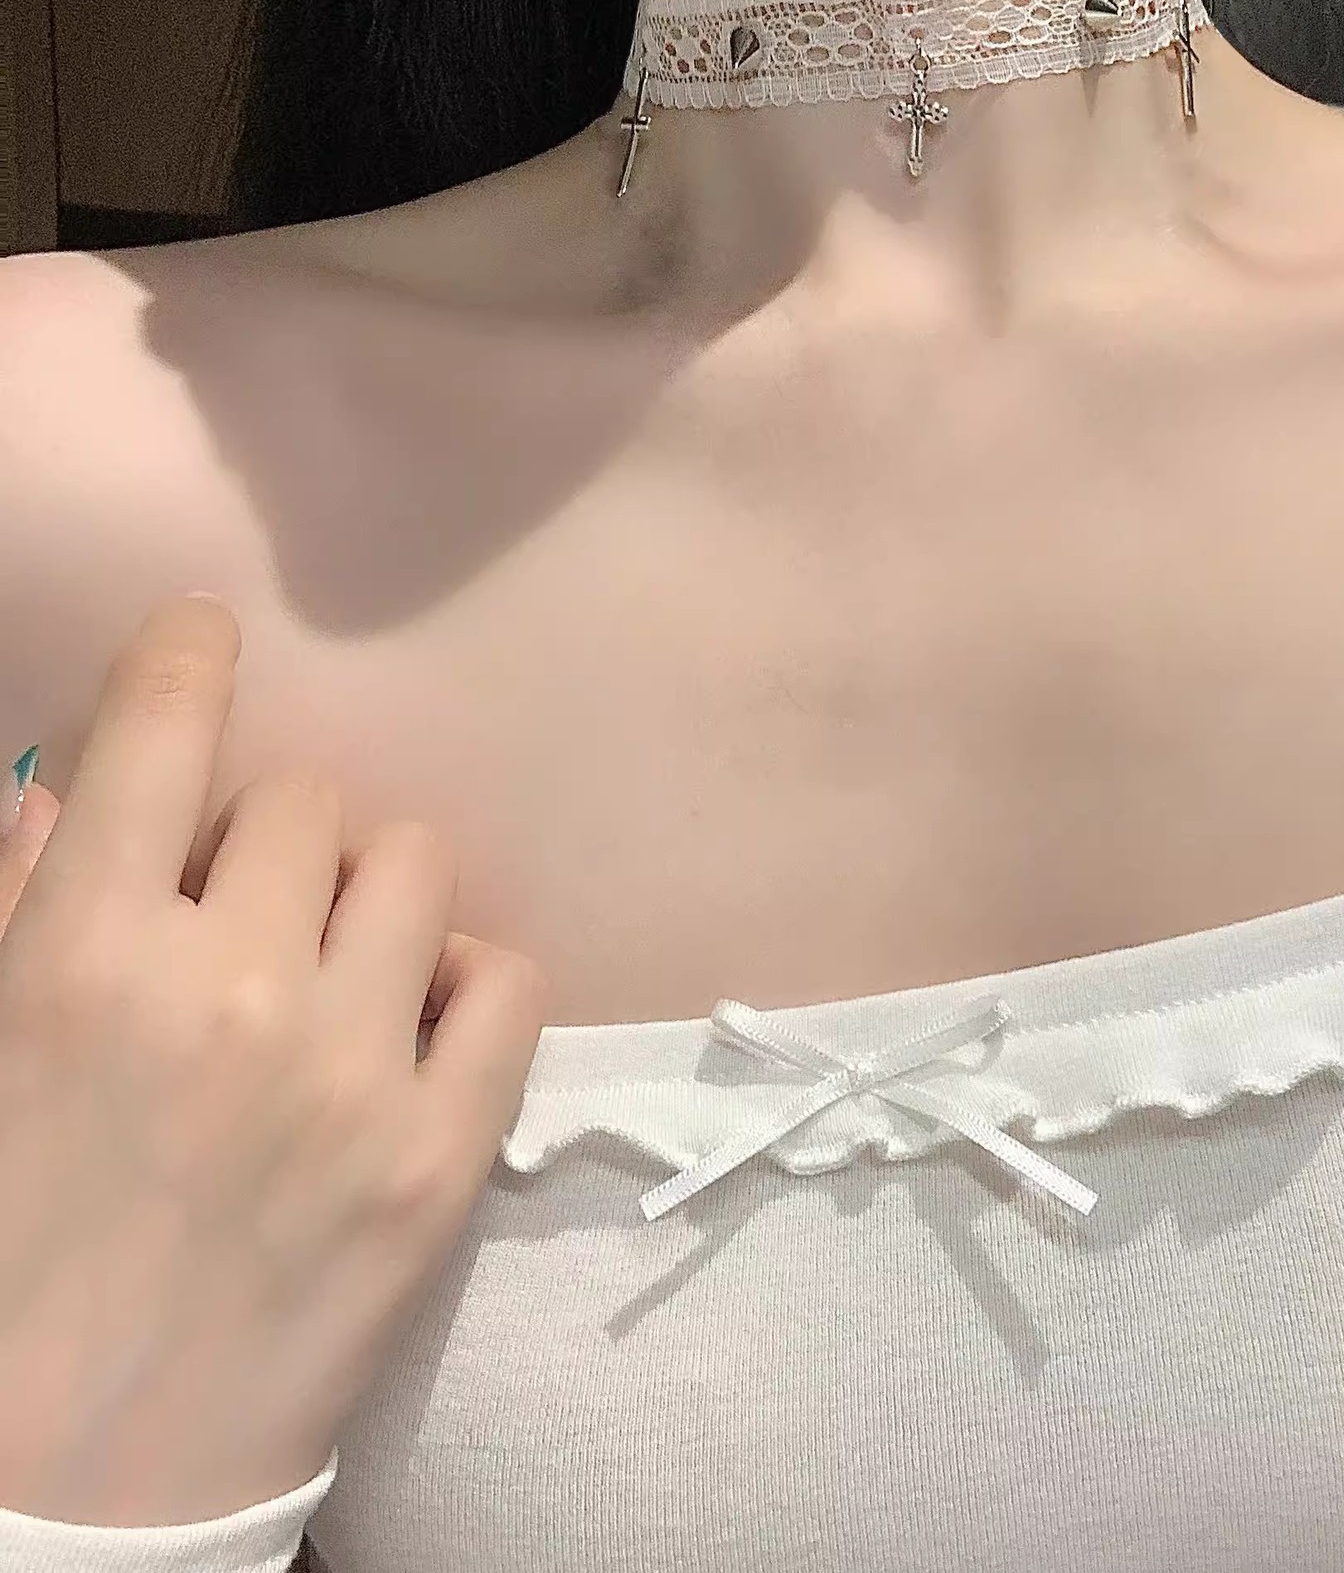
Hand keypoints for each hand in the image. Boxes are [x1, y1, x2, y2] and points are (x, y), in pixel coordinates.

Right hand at [0, 595, 549, 1525]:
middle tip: (248, 916)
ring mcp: (353, 1075)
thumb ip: (19, 914)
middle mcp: (228, 996)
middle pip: (308, 802)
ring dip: (372, 898)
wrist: (77, 1487)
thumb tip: (74, 787)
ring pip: (418, 865)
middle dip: (272, 841)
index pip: (158, 740)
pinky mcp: (444, 1157)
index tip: (204, 638)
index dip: (184, 661)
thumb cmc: (7, 1259)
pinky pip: (512, 977)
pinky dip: (468, 982)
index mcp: (80, 964)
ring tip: (333, 971)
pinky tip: (416, 1025)